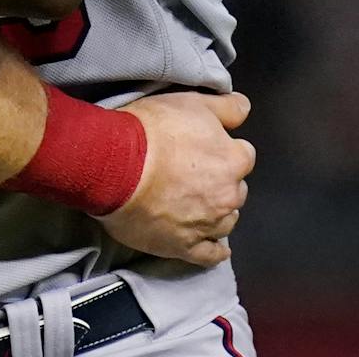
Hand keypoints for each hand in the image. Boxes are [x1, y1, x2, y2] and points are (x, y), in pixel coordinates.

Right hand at [97, 91, 254, 265]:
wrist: (115, 164)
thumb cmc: (152, 130)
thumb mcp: (191, 102)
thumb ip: (226, 108)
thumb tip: (244, 109)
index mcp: (233, 160)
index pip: (243, 156)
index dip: (223, 150)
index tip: (206, 148)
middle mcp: (227, 196)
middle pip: (235, 190)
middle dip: (221, 182)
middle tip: (195, 174)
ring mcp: (208, 225)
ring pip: (226, 221)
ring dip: (217, 212)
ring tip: (197, 205)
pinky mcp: (185, 247)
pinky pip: (209, 256)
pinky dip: (215, 252)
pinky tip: (216, 248)